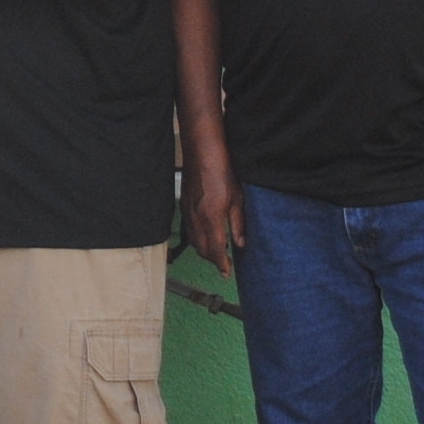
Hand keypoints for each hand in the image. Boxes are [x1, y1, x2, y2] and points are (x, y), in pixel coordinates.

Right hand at [182, 148, 243, 274]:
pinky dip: (197, 239)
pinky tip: (206, 236)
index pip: (216, 250)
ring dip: (205, 250)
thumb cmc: (221, 170)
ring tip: (217, 252)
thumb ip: (238, 223)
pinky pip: (189, 230)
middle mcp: (197, 218)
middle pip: (203, 250)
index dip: (222, 264)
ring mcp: (187, 212)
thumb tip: (240, 243)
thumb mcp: (237, 198)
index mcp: (212, 217)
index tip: (227, 272)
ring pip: (194, 242)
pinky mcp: (183, 206)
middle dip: (214, 260)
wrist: (202, 152)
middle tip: (225, 264)